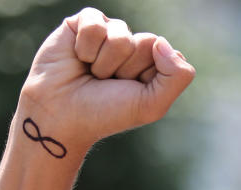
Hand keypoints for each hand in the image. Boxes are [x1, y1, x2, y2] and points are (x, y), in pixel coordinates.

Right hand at [19, 7, 195, 154]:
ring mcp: (109, 32)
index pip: (167, 54)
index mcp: (153, 64)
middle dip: (127, 68)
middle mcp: (133, 45)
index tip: (131, 91)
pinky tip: (78, 59)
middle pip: (146, 42)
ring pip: (121, 34)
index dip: (148, 76)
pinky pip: (95, 24)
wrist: (62, 114)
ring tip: (92, 74)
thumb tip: (162, 41)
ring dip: (105, 62)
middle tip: (109, 83)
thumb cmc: (107, 112)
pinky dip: (86, 48)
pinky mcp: (84, 23)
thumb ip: (177, 76)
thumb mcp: (152, 104)